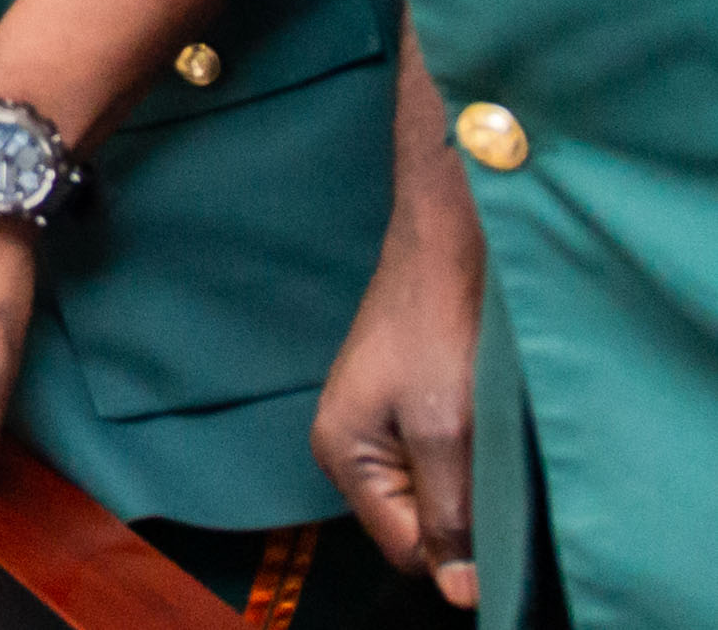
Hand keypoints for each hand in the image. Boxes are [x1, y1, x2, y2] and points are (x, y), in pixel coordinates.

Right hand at [317, 184, 485, 602]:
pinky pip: (439, 461)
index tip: (493, 509)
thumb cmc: (436, 327)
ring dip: (469, 479)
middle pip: (416, 523)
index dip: (455, 546)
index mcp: (342, 454)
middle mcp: (349, 446)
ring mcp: (376, 425)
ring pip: (433, 493)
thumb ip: (448, 514)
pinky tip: (482, 419)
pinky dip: (468, 454)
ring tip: (486, 435)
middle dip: (461, 509)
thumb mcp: (446, 432)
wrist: (446, 246)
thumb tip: (458, 589)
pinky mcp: (404, 405)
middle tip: (491, 463)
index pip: (405, 549)